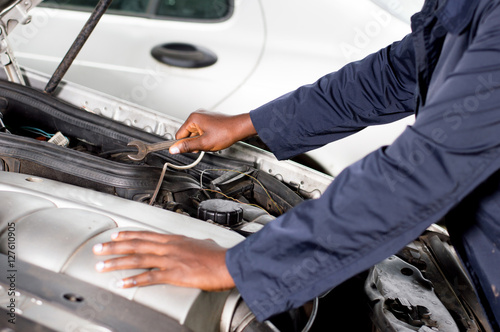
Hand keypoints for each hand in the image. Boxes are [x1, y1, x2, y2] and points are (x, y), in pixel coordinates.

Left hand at [93, 231, 234, 290]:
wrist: (228, 262)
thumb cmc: (219, 255)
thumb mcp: (204, 243)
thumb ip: (195, 243)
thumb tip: (199, 243)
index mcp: (175, 239)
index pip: (146, 235)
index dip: (128, 235)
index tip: (115, 235)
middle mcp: (169, 247)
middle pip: (136, 245)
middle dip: (114, 247)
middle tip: (98, 248)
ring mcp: (170, 259)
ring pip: (137, 259)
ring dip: (117, 262)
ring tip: (101, 265)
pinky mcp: (174, 274)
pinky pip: (149, 277)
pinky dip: (133, 280)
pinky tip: (122, 283)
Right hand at [169, 110, 256, 153]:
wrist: (240, 128)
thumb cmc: (226, 133)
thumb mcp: (204, 143)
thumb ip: (187, 146)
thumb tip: (173, 149)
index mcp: (193, 118)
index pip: (179, 135)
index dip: (185, 144)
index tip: (193, 149)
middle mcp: (197, 115)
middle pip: (187, 134)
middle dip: (195, 142)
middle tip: (205, 145)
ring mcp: (204, 116)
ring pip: (196, 133)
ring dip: (201, 140)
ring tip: (211, 141)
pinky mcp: (209, 120)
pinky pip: (202, 131)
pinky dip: (206, 137)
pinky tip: (214, 139)